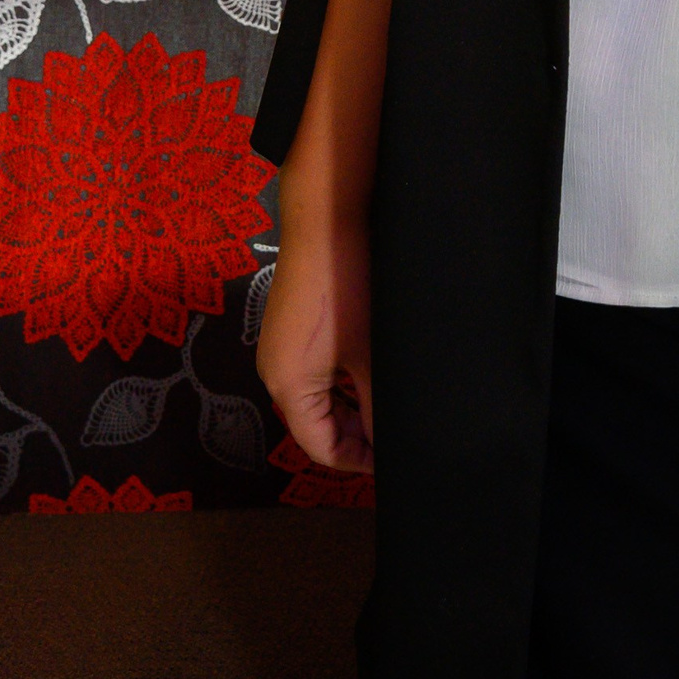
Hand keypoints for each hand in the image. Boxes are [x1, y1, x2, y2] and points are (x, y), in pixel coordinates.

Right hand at [257, 205, 374, 474]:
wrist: (326, 219)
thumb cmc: (346, 285)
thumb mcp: (371, 353)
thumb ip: (379, 404)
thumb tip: (393, 439)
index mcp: (286, 387)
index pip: (320, 447)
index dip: (359, 459)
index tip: (395, 459)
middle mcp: (275, 372)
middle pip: (317, 424)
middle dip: (358, 432)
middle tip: (402, 432)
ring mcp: (281, 347)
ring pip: (319, 396)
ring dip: (354, 404)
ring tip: (395, 402)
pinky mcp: (292, 326)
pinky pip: (317, 369)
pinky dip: (344, 379)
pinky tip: (377, 370)